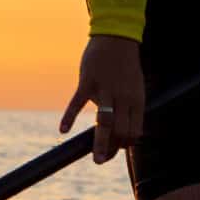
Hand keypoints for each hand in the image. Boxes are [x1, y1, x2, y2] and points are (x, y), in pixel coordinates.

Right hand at [60, 34, 144, 163]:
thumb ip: (128, 109)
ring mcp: (105, 89)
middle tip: (102, 161)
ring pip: (104, 122)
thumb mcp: (135, 88)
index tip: (116, 147)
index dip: (125, 143)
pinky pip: (77, 102)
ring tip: (96, 160)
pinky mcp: (88, 82)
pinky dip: (69, 117)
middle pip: (120, 130)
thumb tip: (121, 133)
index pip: (133, 131)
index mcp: (136, 101)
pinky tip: (63, 131)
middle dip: (112, 148)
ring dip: (100, 144)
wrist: (116, 38)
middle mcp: (122, 97)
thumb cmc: (125, 67)